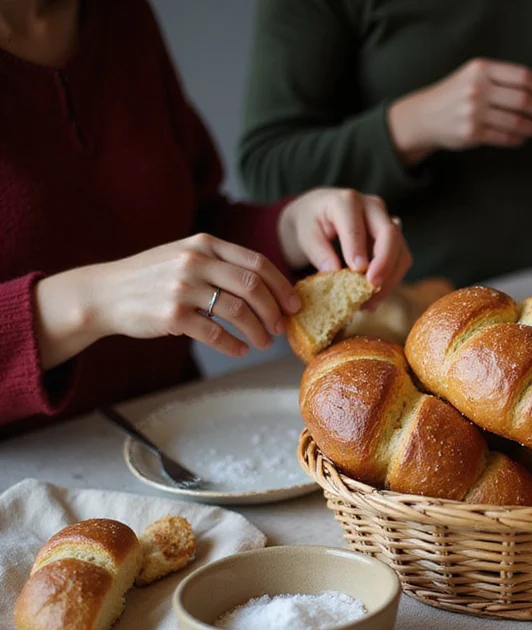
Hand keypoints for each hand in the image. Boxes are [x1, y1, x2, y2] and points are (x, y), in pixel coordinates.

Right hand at [35, 234, 301, 368]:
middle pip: (253, 286)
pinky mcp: (171, 315)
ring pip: (238, 311)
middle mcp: (195, 261)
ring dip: (258, 331)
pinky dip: (234, 345)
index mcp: (205, 244)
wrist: (104, 294)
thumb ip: (221, 262)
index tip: (294, 303)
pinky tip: (240, 350)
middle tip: (281, 327)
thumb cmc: (152, 278)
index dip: (281, 285)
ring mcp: (182, 288)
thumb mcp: (185, 255)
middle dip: (274, 310)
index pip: (257, 262)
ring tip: (263, 342)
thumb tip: (268, 285)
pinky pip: (215, 333)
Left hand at [277, 188, 410, 303]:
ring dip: (390, 279)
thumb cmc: (312, 222)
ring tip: (369, 301)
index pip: (356, 226)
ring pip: (401, 251)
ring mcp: (387, 222)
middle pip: (390, 234)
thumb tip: (334, 271)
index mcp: (346, 201)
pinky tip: (373, 298)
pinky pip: (401, 261)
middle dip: (385, 263)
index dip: (358, 249)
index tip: (356, 271)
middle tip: (373, 285)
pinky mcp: (394, 240)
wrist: (322, 213)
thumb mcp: (305, 234)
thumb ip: (318, 251)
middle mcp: (372, 207)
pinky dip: (390, 282)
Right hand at [387, 58, 531, 165]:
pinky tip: (523, 137)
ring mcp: (473, 111)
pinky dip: (518, 139)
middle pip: (524, 99)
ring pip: (517, 121)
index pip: (523, 76)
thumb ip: (503, 78)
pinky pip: (505, 137)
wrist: (425, 116)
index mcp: (482, 68)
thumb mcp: (475, 75)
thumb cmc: (456, 95)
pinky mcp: (471, 133)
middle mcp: (477, 88)